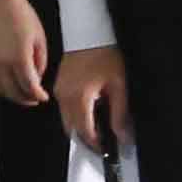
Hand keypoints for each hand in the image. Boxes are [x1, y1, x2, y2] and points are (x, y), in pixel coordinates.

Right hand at [0, 0, 52, 106]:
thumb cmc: (22, 15)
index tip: (43, 97)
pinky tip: (9, 82)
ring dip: (11, 95)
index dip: (38, 95)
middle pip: (12, 92)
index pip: (29, 86)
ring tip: (22, 94)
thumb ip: (40, 60)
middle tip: (34, 99)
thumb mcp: (39, 37)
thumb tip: (38, 77)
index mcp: (19, 57)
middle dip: (25, 99)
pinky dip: (1, 85)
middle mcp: (2, 63)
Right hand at [54, 43, 131, 159]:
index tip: (107, 150)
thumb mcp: (118, 84)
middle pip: (72, 130)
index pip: (85, 132)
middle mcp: (64, 97)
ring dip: (81, 127)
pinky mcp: (59, 84)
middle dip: (87, 139)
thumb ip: (119, 113)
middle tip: (104, 142)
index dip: (97, 145)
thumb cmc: (104, 53)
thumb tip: (122, 135)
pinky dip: (76, 114)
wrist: (89, 30)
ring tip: (100, 126)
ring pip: (67, 120)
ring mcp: (59, 90)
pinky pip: (64, 107)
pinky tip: (91, 110)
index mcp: (78, 98)